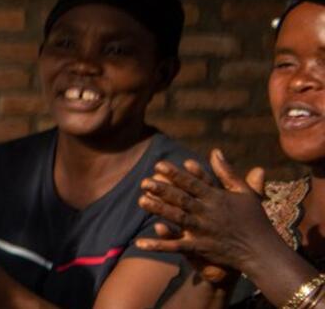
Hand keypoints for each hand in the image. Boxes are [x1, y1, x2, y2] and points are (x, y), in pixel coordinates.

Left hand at [135, 149, 272, 280]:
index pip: (193, 184)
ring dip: (159, 210)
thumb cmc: (254, 219)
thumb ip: (228, 173)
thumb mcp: (245, 193)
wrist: (263, 251)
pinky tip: (140, 243)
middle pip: (182, 199)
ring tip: (140, 201)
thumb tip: (215, 151)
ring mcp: (204, 231)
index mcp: (218, 198)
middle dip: (163, 190)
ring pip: (178, 218)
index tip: (158, 166)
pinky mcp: (202, 248)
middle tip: (144, 182)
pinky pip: (177, 247)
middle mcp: (209, 213)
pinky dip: (159, 245)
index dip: (175, 175)